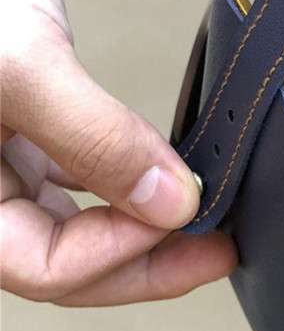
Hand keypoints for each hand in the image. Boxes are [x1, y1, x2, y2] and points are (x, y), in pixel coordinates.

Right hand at [0, 0, 235, 304]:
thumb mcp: (20, 66)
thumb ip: (92, 137)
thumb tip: (169, 199)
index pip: (42, 264)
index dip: (121, 252)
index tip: (187, 219)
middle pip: (67, 256)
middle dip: (147, 258)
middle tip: (215, 250)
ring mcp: (3, 162)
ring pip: (78, 223)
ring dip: (142, 227)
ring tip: (202, 227)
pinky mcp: (31, 130)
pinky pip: (82, 177)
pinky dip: (126, 184)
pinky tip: (160, 183)